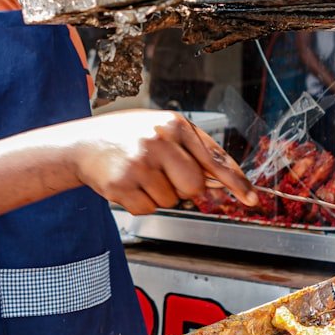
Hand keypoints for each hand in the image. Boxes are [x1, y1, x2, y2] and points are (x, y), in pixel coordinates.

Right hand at [67, 110, 256, 214]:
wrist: (82, 143)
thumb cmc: (128, 135)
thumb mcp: (163, 130)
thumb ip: (193, 152)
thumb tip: (221, 183)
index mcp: (174, 125)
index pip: (214, 159)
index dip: (236, 182)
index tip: (252, 199)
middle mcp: (158, 141)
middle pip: (194, 187)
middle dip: (186, 189)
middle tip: (166, 176)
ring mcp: (139, 164)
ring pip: (171, 200)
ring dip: (160, 194)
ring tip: (141, 174)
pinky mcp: (122, 186)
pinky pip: (148, 209)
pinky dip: (141, 202)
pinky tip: (129, 183)